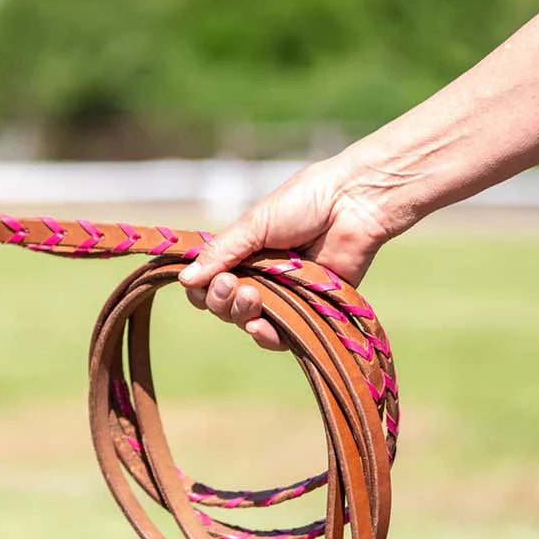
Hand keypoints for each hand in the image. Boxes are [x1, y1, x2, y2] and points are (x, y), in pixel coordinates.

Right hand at [178, 155, 392, 349]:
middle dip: (220, 299)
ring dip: (240, 313)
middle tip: (232, 284)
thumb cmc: (305, 202)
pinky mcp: (309, 310)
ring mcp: (283, 294)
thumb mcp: (254, 224)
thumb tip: (184, 279)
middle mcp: (259, 275)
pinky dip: (267, 334)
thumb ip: (220, 253)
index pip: (208, 280)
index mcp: (242, 252)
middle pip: (223, 305)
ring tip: (252, 296)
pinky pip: (279, 336)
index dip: (200, 287)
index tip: (202, 281)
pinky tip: (263, 325)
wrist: (354, 205)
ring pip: (246, 320)